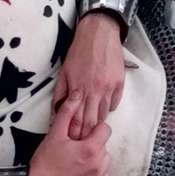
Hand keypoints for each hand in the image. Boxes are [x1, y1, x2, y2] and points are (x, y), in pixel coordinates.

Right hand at [26, 88, 111, 175]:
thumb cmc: (44, 162)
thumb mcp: (54, 133)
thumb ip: (68, 111)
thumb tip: (77, 94)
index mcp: (90, 149)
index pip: (106, 130)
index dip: (94, 128)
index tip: (83, 133)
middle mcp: (97, 165)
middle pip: (104, 145)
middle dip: (93, 143)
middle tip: (76, 146)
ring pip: (105, 161)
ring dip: (97, 158)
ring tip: (79, 158)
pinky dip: (100, 175)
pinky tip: (87, 172)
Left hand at [54, 11, 125, 137]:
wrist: (99, 33)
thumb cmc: (78, 53)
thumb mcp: (64, 73)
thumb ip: (60, 95)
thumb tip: (55, 115)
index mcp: (78, 89)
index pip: (77, 120)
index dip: (75, 134)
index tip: (73, 142)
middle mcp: (95, 90)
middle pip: (92, 122)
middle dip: (87, 134)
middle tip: (83, 142)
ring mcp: (109, 87)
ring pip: (104, 114)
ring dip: (98, 121)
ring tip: (92, 127)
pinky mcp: (119, 83)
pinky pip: (114, 103)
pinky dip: (108, 107)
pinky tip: (102, 106)